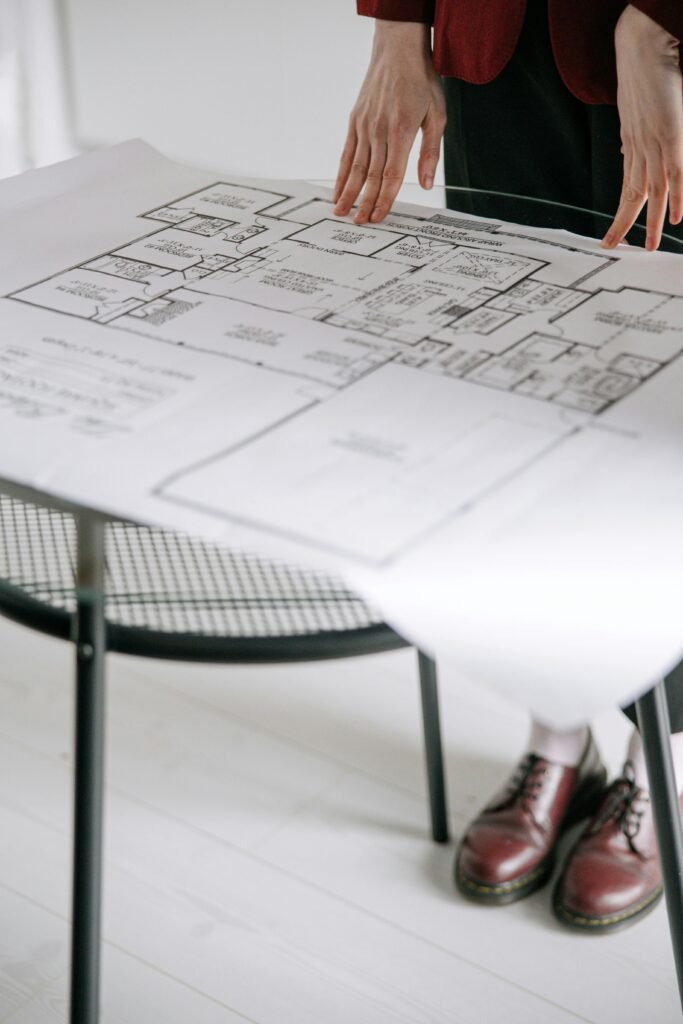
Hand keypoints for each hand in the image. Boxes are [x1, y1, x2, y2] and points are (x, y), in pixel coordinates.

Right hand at [333, 20, 445, 224]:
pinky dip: (342, 172)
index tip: (378, 217)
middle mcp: (380, 130)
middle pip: (372, 176)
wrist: (398, 50)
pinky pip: (347, 152)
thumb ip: (431, 153)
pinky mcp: (355, 121)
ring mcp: (365, 125)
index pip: (392, 175)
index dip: (385, 199)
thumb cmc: (421, 81)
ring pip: (356, 167)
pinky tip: (337, 188)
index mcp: (402, 131)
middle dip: (365, 202)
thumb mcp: (437, 115)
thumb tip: (426, 184)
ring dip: (348, 192)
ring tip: (341, 212)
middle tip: (359, 223)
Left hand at [602, 5, 682, 251]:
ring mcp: (654, 144)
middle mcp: (639, 150)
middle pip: (633, 196)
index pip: (625, 189)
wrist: (641, 47)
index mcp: (631, 146)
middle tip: (618, 249)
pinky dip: (675, 196)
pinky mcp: (670, 134)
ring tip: (651, 245)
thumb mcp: (635, 112)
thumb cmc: (642, 76)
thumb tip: (628, 151)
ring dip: (653, 221)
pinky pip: (674, 172)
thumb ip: (635, 136)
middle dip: (626, 225)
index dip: (621, 214)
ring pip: (653, 191)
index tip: (612, 235)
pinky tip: (674, 218)